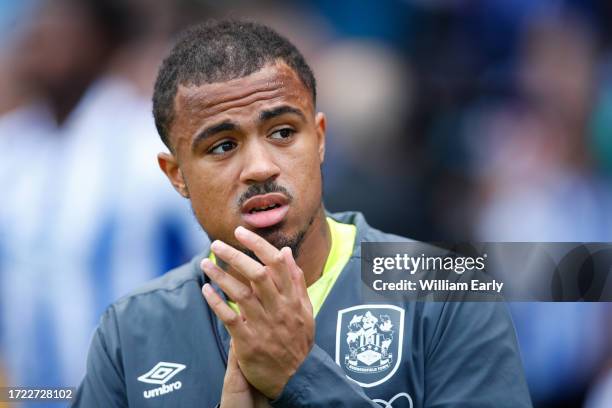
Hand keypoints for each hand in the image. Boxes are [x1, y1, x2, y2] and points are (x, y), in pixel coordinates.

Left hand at [201, 226, 313, 398]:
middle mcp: (279, 309)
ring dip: (221, 276)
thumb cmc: (298, 340)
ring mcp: (264, 325)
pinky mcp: (248, 342)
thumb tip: (285, 252)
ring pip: (241, 294)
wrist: (296, 378)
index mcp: (293, 298)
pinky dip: (216, 302)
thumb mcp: (306, 310)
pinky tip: (206, 290)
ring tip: (205, 263)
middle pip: (257, 274)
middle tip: (217, 244)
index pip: (277, 263)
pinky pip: (229, 318)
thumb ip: (296, 280)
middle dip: (235, 255)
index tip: (241, 232)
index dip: (258, 245)